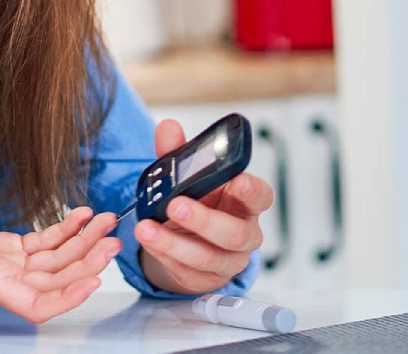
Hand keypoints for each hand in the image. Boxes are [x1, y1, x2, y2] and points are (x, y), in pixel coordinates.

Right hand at [0, 192, 120, 322]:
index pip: (35, 304)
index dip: (67, 299)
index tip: (94, 281)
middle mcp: (2, 277)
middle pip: (56, 282)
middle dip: (87, 263)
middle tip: (111, 238)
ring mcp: (7, 263)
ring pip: (56, 262)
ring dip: (83, 243)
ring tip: (105, 220)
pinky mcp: (8, 248)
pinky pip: (45, 244)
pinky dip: (66, 230)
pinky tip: (81, 214)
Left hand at [135, 119, 274, 293]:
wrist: (190, 238)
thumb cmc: (199, 200)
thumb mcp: (188, 176)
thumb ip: (179, 153)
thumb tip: (167, 127)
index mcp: (245, 201)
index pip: (261, 196)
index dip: (252, 190)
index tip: (239, 180)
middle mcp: (243, 233)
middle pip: (234, 233)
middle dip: (204, 220)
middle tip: (175, 205)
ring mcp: (227, 260)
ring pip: (207, 257)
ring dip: (174, 243)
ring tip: (146, 229)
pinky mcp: (206, 279)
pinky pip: (187, 270)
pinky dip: (165, 254)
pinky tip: (149, 241)